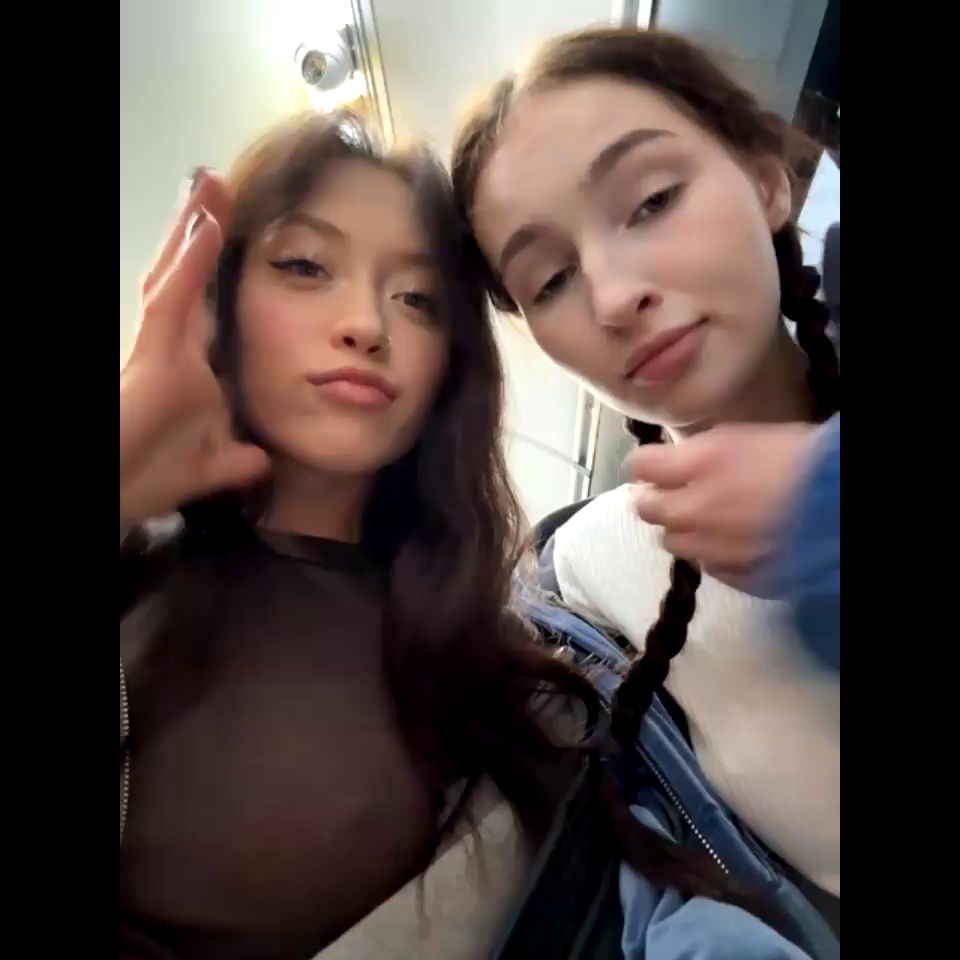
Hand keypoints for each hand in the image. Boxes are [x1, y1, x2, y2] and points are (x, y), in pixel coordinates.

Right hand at [120, 172, 269, 523]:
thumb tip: (264, 460)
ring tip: (209, 185)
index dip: (214, 268)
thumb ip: (238, 460)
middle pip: (188, 275)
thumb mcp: (212, 466)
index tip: (229, 230)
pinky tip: (204, 228)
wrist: (114, 494)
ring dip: (193, 229)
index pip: (206, 304)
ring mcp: (160, 346)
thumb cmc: (149, 478)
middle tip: (216, 184)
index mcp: (189, 366)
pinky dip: (190, 265)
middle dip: (200, 229)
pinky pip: (173, 300)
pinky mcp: (151, 355)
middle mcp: (172, 346)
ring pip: (177, 274)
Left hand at [627, 424, 817, 584]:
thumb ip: (700, 453)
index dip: (644, 466)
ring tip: (705, 521)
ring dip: (683, 530)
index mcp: (700, 463)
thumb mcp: (745, 438)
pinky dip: (712, 555)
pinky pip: (708, 567)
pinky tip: (732, 543)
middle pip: (647, 509)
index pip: (640, 466)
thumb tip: (674, 462)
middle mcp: (696, 508)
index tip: (651, 468)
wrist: (842, 504)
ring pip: (673, 543)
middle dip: (655, 500)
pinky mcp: (737, 575)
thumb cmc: (803, 458)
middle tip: (670, 494)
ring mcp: (714, 547)